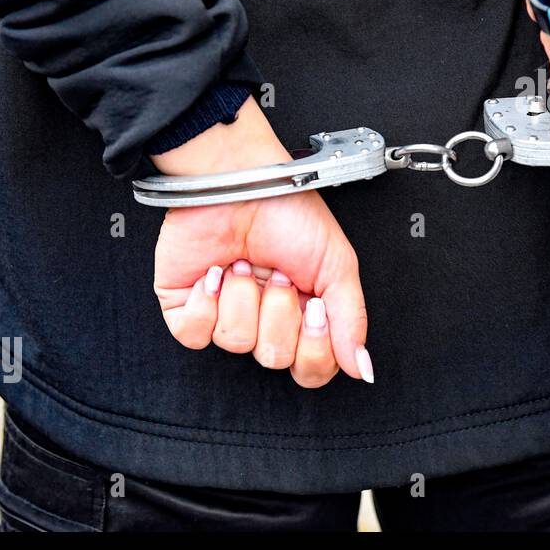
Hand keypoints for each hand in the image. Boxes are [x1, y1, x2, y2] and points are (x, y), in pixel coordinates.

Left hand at [151, 97, 371, 386]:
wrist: (241, 181)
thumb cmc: (289, 212)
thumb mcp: (337, 265)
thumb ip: (351, 321)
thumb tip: (362, 368)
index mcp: (304, 314)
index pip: (312, 368)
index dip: (314, 347)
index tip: (315, 307)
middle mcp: (266, 319)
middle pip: (275, 358)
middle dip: (278, 311)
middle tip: (279, 275)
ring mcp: (225, 314)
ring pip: (236, 342)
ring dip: (244, 297)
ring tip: (246, 264)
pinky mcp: (187, 305)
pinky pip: (194, 334)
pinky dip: (207, 303)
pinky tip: (216, 274)